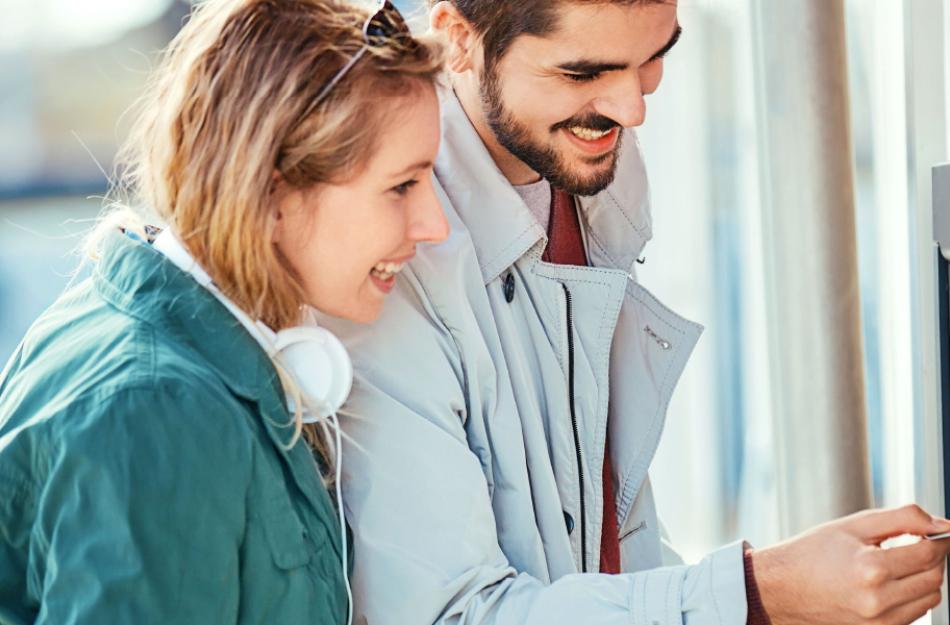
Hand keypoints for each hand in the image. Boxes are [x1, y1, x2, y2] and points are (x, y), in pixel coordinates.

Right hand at [751, 504, 949, 624]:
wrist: (782, 588)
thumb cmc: (813, 552)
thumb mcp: (853, 525)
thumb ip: (902, 518)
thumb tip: (941, 524)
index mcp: (871, 568)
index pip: (928, 552)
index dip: (939, 538)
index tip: (938, 531)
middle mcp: (878, 600)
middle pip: (934, 577)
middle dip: (934, 557)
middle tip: (917, 542)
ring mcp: (880, 621)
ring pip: (929, 597)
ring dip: (925, 577)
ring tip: (901, 562)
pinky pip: (914, 612)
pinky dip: (913, 594)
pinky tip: (891, 581)